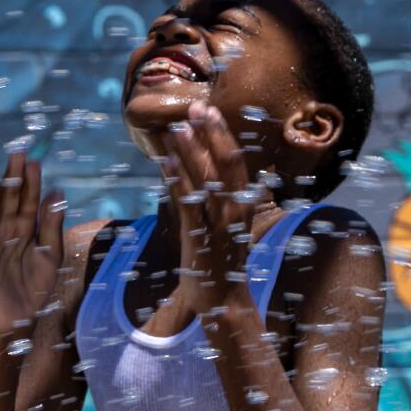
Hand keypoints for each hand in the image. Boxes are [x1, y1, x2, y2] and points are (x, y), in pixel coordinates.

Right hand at [0, 151, 64, 333]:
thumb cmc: (37, 286)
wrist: (21, 318)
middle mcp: (7, 229)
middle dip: (12, 178)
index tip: (34, 162)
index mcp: (27, 227)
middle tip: (15, 154)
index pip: (28, 199)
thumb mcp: (52, 254)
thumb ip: (52, 225)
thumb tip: (57, 192)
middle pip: (9, 199)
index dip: (31, 182)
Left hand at [164, 106, 266, 316]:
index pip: (235, 163)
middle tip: (196, 108)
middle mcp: (235, 211)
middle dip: (212, 135)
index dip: (222, 135)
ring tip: (177, 128)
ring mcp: (219, 225)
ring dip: (192, 152)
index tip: (209, 111)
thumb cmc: (220, 260)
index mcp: (243, 205)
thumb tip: (197, 168)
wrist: (224, 302)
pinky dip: (179, 181)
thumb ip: (214, 198)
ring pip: (208, 181)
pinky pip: (189, 204)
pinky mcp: (200, 239)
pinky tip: (167, 161)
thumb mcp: (223, 225)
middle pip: (227, 165)